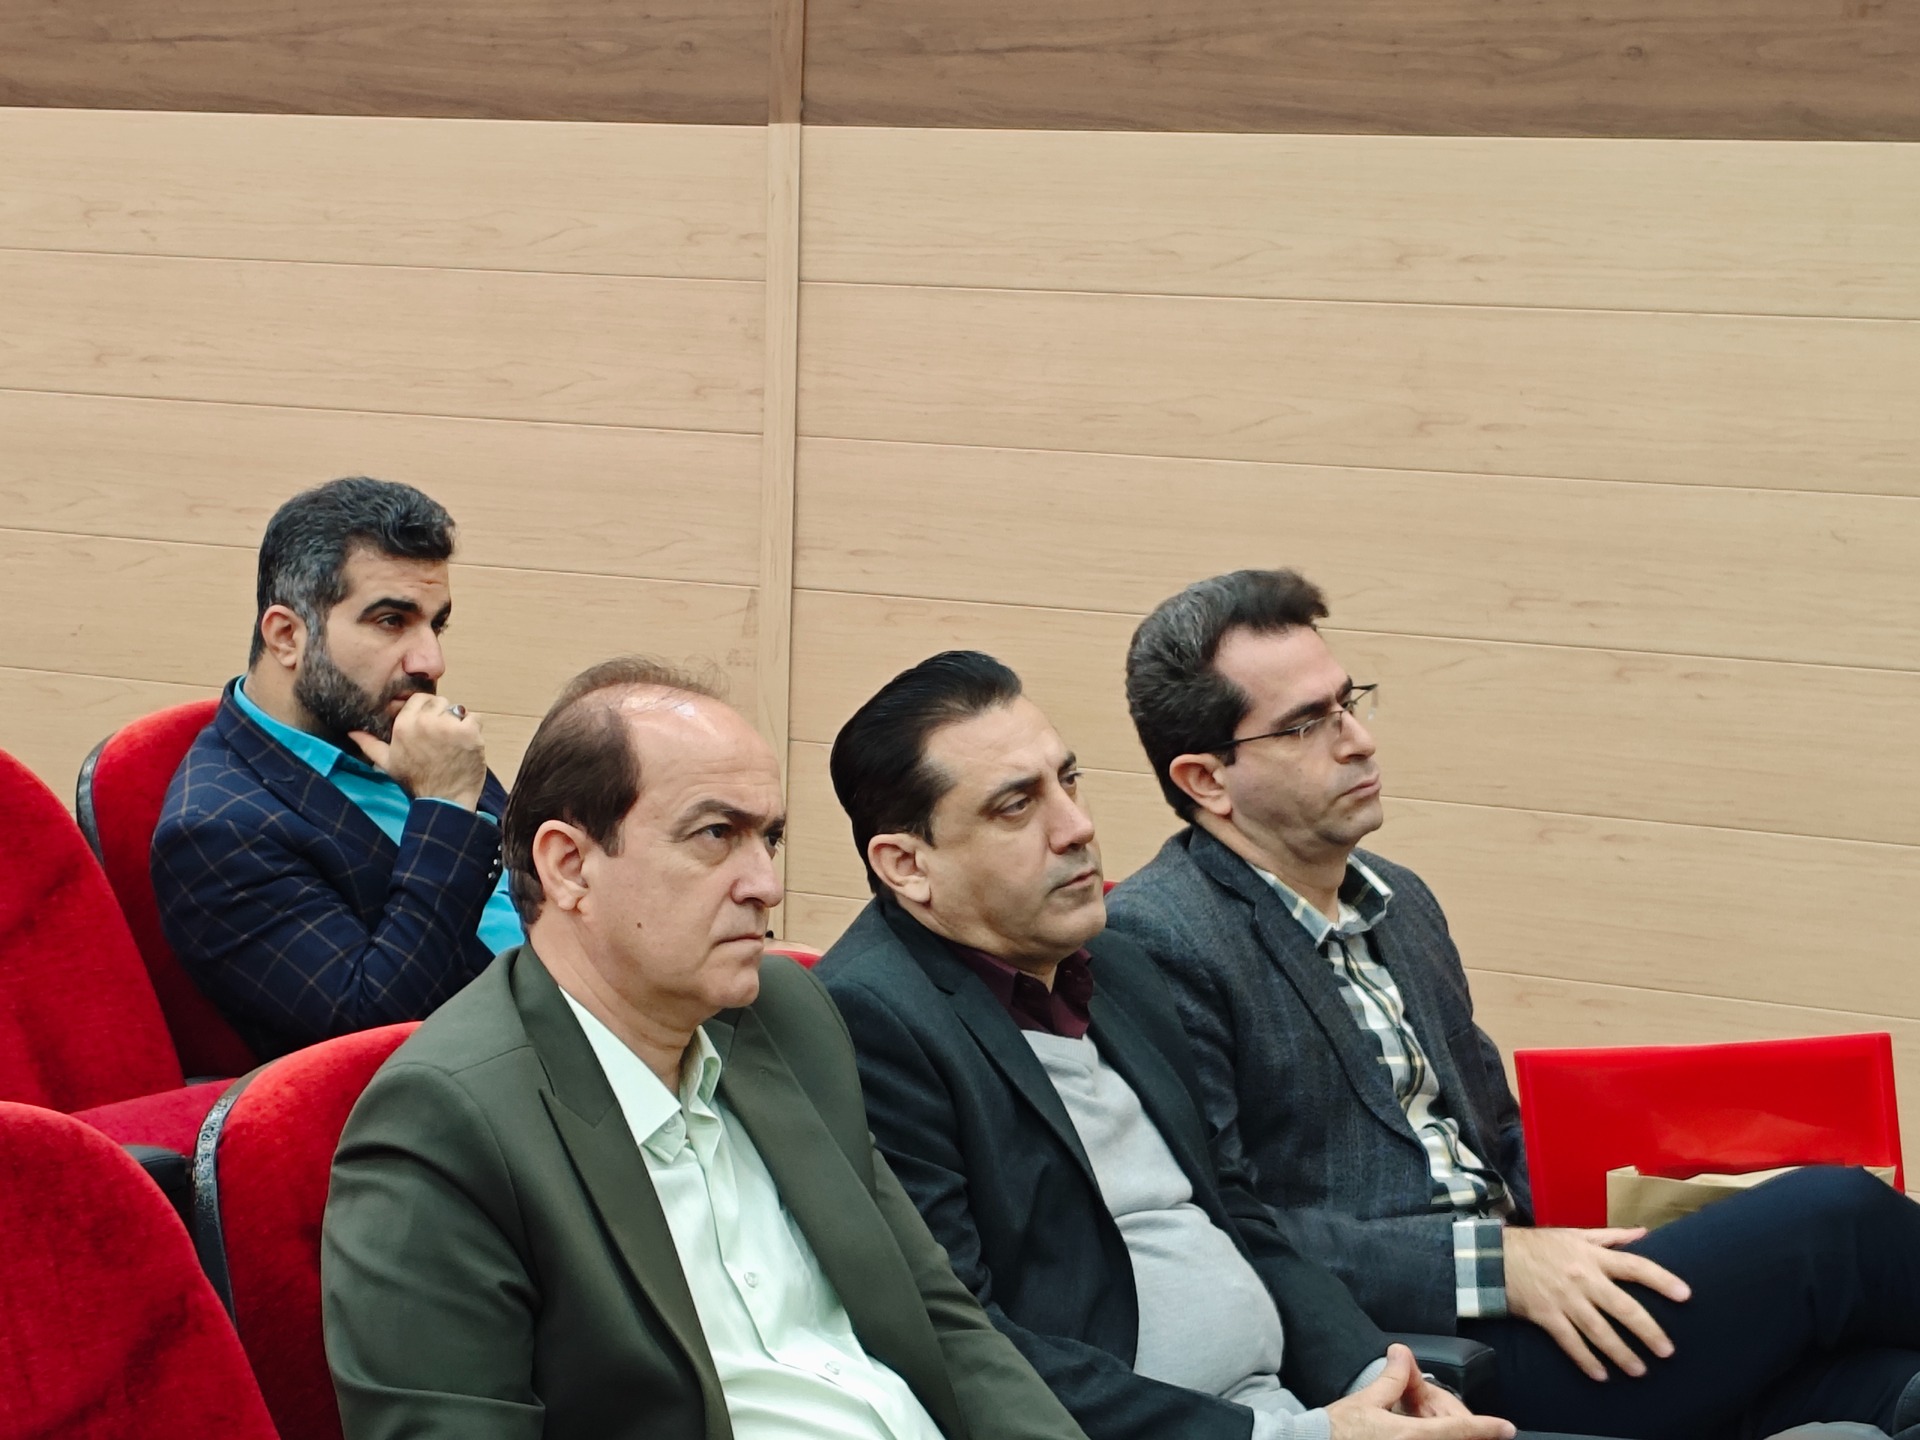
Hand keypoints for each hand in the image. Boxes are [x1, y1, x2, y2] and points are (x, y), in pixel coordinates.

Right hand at [350, 693, 485, 809]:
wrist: (443, 800)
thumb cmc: (415, 781)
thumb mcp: (387, 762)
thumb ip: (369, 744)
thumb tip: (352, 732)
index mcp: (404, 725)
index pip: (419, 698)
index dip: (426, 709)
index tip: (430, 723)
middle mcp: (425, 722)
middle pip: (440, 701)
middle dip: (443, 715)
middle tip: (443, 736)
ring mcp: (448, 726)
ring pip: (458, 709)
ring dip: (459, 723)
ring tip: (454, 742)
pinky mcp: (469, 733)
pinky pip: (475, 718)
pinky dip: (474, 729)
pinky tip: (466, 744)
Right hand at [1325, 1345, 1514, 1439]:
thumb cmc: (1336, 1431)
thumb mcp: (1366, 1401)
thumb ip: (1393, 1380)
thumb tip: (1403, 1354)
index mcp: (1411, 1436)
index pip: (1459, 1431)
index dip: (1486, 1428)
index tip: (1507, 1428)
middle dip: (1464, 1431)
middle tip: (1471, 1422)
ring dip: (1446, 1434)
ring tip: (1429, 1422)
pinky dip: (1428, 1437)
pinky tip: (1415, 1432)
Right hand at [1504, 1226, 1691, 1381]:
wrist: (1494, 1256)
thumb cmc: (1538, 1245)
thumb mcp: (1574, 1234)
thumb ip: (1611, 1237)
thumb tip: (1644, 1233)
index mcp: (1593, 1256)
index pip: (1635, 1266)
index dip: (1661, 1280)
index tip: (1685, 1295)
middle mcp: (1583, 1278)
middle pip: (1624, 1307)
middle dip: (1649, 1332)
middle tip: (1668, 1351)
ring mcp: (1565, 1299)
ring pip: (1600, 1332)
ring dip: (1622, 1354)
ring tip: (1640, 1371)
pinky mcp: (1546, 1316)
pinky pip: (1571, 1343)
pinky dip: (1587, 1361)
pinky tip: (1602, 1375)